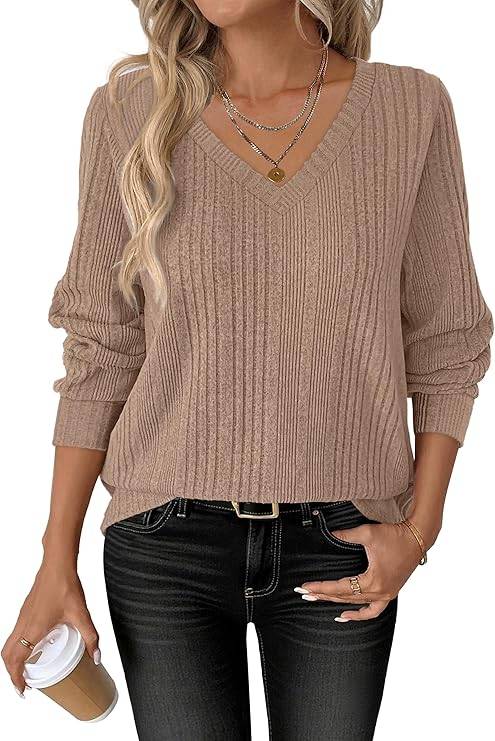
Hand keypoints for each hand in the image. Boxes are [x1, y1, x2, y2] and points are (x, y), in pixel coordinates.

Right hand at [1, 559, 99, 696]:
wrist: (57, 564)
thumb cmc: (66, 586)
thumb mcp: (82, 615)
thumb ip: (91, 637)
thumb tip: (96, 657)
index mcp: (33, 629)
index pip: (16, 660)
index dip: (16, 679)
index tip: (23, 690)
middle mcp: (23, 624)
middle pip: (7, 655)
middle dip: (12, 673)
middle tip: (24, 684)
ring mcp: (22, 617)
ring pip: (8, 644)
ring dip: (13, 660)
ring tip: (27, 670)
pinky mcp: (25, 611)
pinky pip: (14, 634)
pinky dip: (16, 647)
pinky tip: (32, 647)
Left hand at [296, 520, 429, 620]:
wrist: (417, 538)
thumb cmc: (394, 535)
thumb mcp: (368, 533)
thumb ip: (346, 535)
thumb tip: (329, 534)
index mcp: (373, 581)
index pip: (340, 587)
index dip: (321, 587)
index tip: (305, 586)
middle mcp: (380, 592)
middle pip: (345, 597)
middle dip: (323, 595)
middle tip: (304, 593)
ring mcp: (386, 595)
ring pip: (356, 604)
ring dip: (336, 602)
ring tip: (318, 600)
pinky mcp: (389, 592)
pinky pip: (373, 610)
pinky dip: (359, 614)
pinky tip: (345, 615)